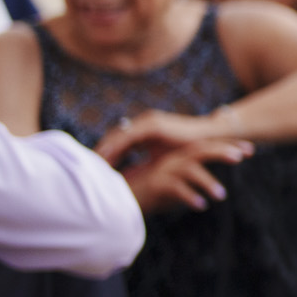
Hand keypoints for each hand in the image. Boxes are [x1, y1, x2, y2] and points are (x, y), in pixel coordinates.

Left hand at [97, 107, 238, 163]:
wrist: (211, 137)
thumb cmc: (189, 149)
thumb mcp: (161, 156)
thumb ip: (145, 161)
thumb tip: (132, 174)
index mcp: (144, 130)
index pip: (119, 140)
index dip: (106, 153)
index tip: (94, 167)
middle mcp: (143, 123)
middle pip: (114, 136)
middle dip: (100, 150)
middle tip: (85, 166)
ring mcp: (148, 122)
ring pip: (118, 135)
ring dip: (104, 149)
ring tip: (93, 163)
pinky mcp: (153, 125)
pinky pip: (128, 137)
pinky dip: (116, 147)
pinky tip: (107, 158)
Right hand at [122, 136, 252, 212]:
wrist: (116, 198)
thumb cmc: (141, 194)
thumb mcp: (167, 190)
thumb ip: (184, 188)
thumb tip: (201, 196)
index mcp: (175, 159)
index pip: (204, 149)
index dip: (226, 147)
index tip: (248, 150)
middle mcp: (170, 162)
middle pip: (200, 151)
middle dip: (223, 152)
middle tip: (243, 156)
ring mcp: (162, 172)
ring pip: (189, 170)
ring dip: (207, 181)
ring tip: (221, 196)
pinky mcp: (154, 185)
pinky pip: (176, 189)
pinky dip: (189, 196)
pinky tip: (201, 205)